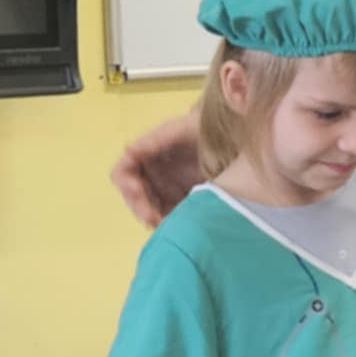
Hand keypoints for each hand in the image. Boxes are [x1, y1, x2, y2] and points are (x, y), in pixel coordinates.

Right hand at [111, 113, 201, 227]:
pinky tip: (176, 227)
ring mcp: (164, 190)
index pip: (122, 172)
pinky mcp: (179, 203)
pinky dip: (167, 225)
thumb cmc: (204, 129)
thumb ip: (155, 139)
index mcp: (146, 155)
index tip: (137, 191)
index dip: (125, 183)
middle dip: (140, 207)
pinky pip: (165, 218)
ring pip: (147, 211)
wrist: (233, 138)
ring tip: (165, 224)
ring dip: (152, 219)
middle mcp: (151, 175)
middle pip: (132, 197)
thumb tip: (128, 150)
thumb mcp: (182, 129)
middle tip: (153, 217)